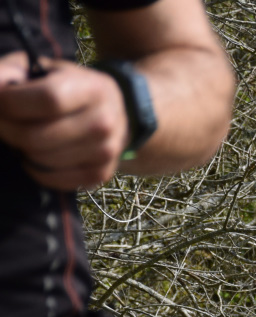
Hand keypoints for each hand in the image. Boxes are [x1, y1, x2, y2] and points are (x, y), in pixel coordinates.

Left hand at [0, 53, 129, 189]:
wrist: (115, 113)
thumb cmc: (70, 87)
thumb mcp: (45, 68)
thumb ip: (12, 72)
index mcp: (92, 88)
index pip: (46, 99)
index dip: (11, 101)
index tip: (0, 100)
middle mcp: (104, 122)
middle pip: (37, 136)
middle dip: (7, 130)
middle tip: (3, 123)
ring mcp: (105, 151)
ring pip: (41, 160)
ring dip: (21, 150)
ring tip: (23, 136)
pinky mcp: (100, 174)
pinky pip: (53, 179)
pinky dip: (35, 169)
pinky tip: (35, 154)